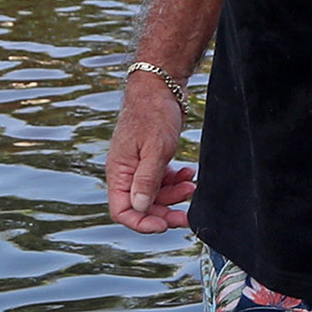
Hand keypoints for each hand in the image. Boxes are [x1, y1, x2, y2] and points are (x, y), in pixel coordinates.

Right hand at [105, 78, 195, 232]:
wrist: (161, 87)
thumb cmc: (154, 114)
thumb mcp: (155, 149)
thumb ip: (147, 180)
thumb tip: (140, 208)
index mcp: (118, 171)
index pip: (122, 211)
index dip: (142, 223)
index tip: (164, 225)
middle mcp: (125, 172)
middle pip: (141, 207)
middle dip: (165, 212)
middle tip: (187, 216)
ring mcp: (138, 166)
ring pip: (154, 195)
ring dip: (174, 195)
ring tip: (192, 184)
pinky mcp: (151, 160)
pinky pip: (161, 181)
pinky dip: (175, 181)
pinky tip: (188, 173)